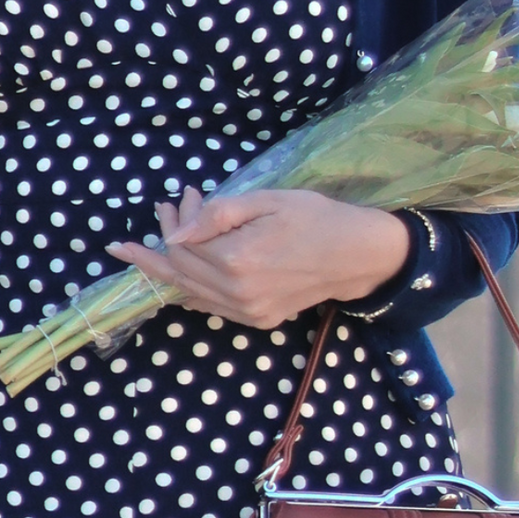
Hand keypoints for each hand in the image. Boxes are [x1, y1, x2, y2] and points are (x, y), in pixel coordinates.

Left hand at [106, 187, 413, 330]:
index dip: (175, 219)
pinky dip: (189, 289)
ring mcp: (247, 312)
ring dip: (171, 265)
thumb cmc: (314, 218)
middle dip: (166, 239)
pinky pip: (210, 306)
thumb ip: (217, 214)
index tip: (184, 197)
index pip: (183, 243)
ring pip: (189, 292)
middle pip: (180, 270)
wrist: (356, 255)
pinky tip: (180, 273)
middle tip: (166, 211)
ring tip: (162, 238)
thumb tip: (176, 232)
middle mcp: (237, 293)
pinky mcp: (257, 320)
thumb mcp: (266, 201)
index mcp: (237, 260)